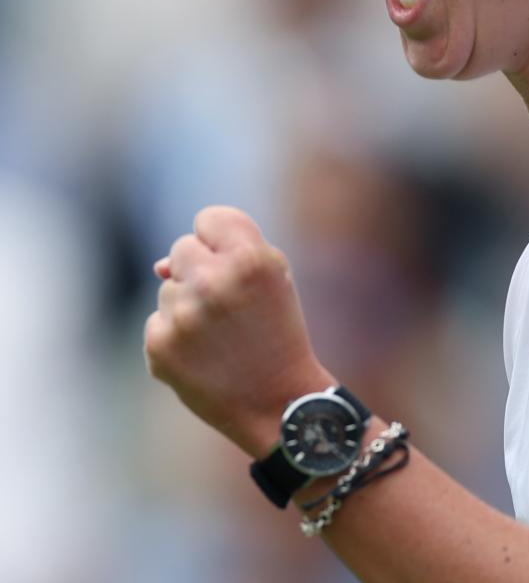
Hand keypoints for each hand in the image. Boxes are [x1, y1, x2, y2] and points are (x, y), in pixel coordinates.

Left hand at [144, 206, 330, 456]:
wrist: (278, 402)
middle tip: (229, 303)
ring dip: (188, 305)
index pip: (209, 218)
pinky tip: (204, 355)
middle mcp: (213, 282)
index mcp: (249, 259)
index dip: (220, 239)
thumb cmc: (278, 331)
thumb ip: (226, 252)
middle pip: (182, 248)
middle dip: (201, 269)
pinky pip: (157, 321)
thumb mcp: (275, 279)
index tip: (232, 260)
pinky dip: (175, 336)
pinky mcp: (160, 346)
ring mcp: (183, 315)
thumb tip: (158, 266)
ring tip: (221, 335)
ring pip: (168, 287)